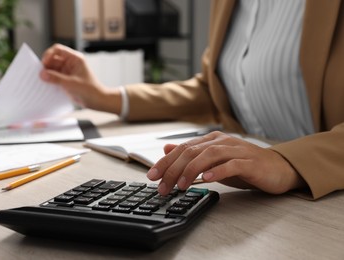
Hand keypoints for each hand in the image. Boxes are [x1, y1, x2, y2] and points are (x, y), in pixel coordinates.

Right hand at [40, 44, 120, 113]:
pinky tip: (45, 84)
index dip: (49, 54)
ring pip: (51, 68)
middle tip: (40, 74)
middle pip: (52, 59)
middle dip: (46, 65)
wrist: (96, 101)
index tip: (44, 63)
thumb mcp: (71, 83)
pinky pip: (53, 76)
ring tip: (41, 80)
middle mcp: (70, 63)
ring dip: (46, 73)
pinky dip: (49, 79)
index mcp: (75, 58)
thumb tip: (42, 74)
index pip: (58, 50)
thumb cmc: (89, 90)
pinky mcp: (64, 79)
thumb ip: (56, 78)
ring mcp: (67, 71)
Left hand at [147, 131, 306, 195]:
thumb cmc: (244, 166)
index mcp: (212, 140)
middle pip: (193, 151)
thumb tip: (167, 149)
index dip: (166, 161)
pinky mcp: (250, 162)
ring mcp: (237, 150)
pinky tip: (207, 179)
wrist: (278, 168)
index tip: (152, 176)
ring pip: (209, 155)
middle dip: (174, 169)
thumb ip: (192, 155)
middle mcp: (223, 142)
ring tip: (181, 185)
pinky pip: (231, 165)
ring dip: (192, 170)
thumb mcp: (214, 161)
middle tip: (163, 185)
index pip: (183, 148)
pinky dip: (218, 171)